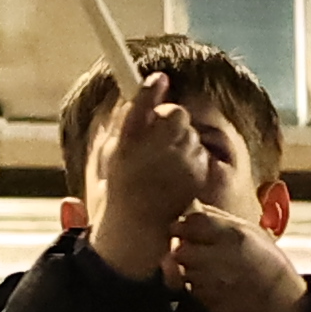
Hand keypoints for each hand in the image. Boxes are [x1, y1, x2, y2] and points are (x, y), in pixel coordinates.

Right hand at [74, 87, 225, 286]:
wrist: (136, 233)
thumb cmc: (120, 191)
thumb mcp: (109, 156)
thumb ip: (124, 124)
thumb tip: (142, 92)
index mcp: (124, 147)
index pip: (138, 110)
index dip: (148, 91)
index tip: (158, 78)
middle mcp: (150, 156)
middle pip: (175, 114)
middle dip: (170, 118)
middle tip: (160, 133)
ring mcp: (177, 168)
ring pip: (191, 132)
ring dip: (181, 140)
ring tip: (165, 165)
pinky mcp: (197, 178)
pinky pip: (201, 152)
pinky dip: (192, 158)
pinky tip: (178, 176)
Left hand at [168, 204, 308, 311]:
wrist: (280, 297)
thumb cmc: (266, 260)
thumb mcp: (251, 231)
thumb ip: (220, 217)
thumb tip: (194, 207)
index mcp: (233, 235)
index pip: (193, 223)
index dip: (182, 225)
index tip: (180, 229)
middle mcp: (222, 257)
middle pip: (181, 250)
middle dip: (184, 249)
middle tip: (195, 251)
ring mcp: (216, 283)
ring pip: (185, 271)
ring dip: (191, 269)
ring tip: (210, 268)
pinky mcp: (212, 302)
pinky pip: (193, 290)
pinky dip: (198, 286)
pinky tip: (215, 283)